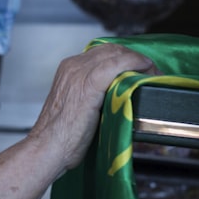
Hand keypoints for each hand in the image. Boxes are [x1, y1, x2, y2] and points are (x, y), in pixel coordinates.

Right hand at [30, 42, 155, 169]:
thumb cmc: (60, 138)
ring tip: (151, 73)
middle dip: (133, 57)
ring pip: (115, 53)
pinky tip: (145, 70)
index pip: (102, 53)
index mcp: (68, 70)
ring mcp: (80, 74)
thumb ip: (92, 97)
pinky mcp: (89, 84)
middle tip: (149, 71)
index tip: (138, 68)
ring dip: (138, 61)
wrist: (47, 148)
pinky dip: (134, 63)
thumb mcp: (75, 109)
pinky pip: (117, 64)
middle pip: (111, 49)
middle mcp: (73, 67)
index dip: (124, 58)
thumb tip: (116, 99)